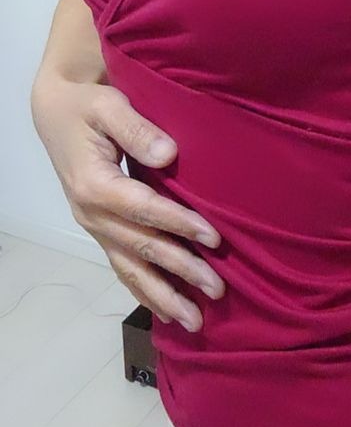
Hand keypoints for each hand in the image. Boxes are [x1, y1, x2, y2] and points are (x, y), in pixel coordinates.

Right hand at [31, 76, 223, 331]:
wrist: (57, 113)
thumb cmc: (87, 106)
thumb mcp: (108, 105)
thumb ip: (136, 129)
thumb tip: (168, 154)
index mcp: (94, 184)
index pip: (144, 209)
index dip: (179, 224)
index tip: (214, 238)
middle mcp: (91, 213)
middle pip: (141, 247)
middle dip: (180, 271)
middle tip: (217, 290)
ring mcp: (94, 225)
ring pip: (130, 267)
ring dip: (163, 295)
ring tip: (194, 320)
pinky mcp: (100, 229)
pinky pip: (122, 266)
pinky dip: (144, 290)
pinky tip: (166, 311)